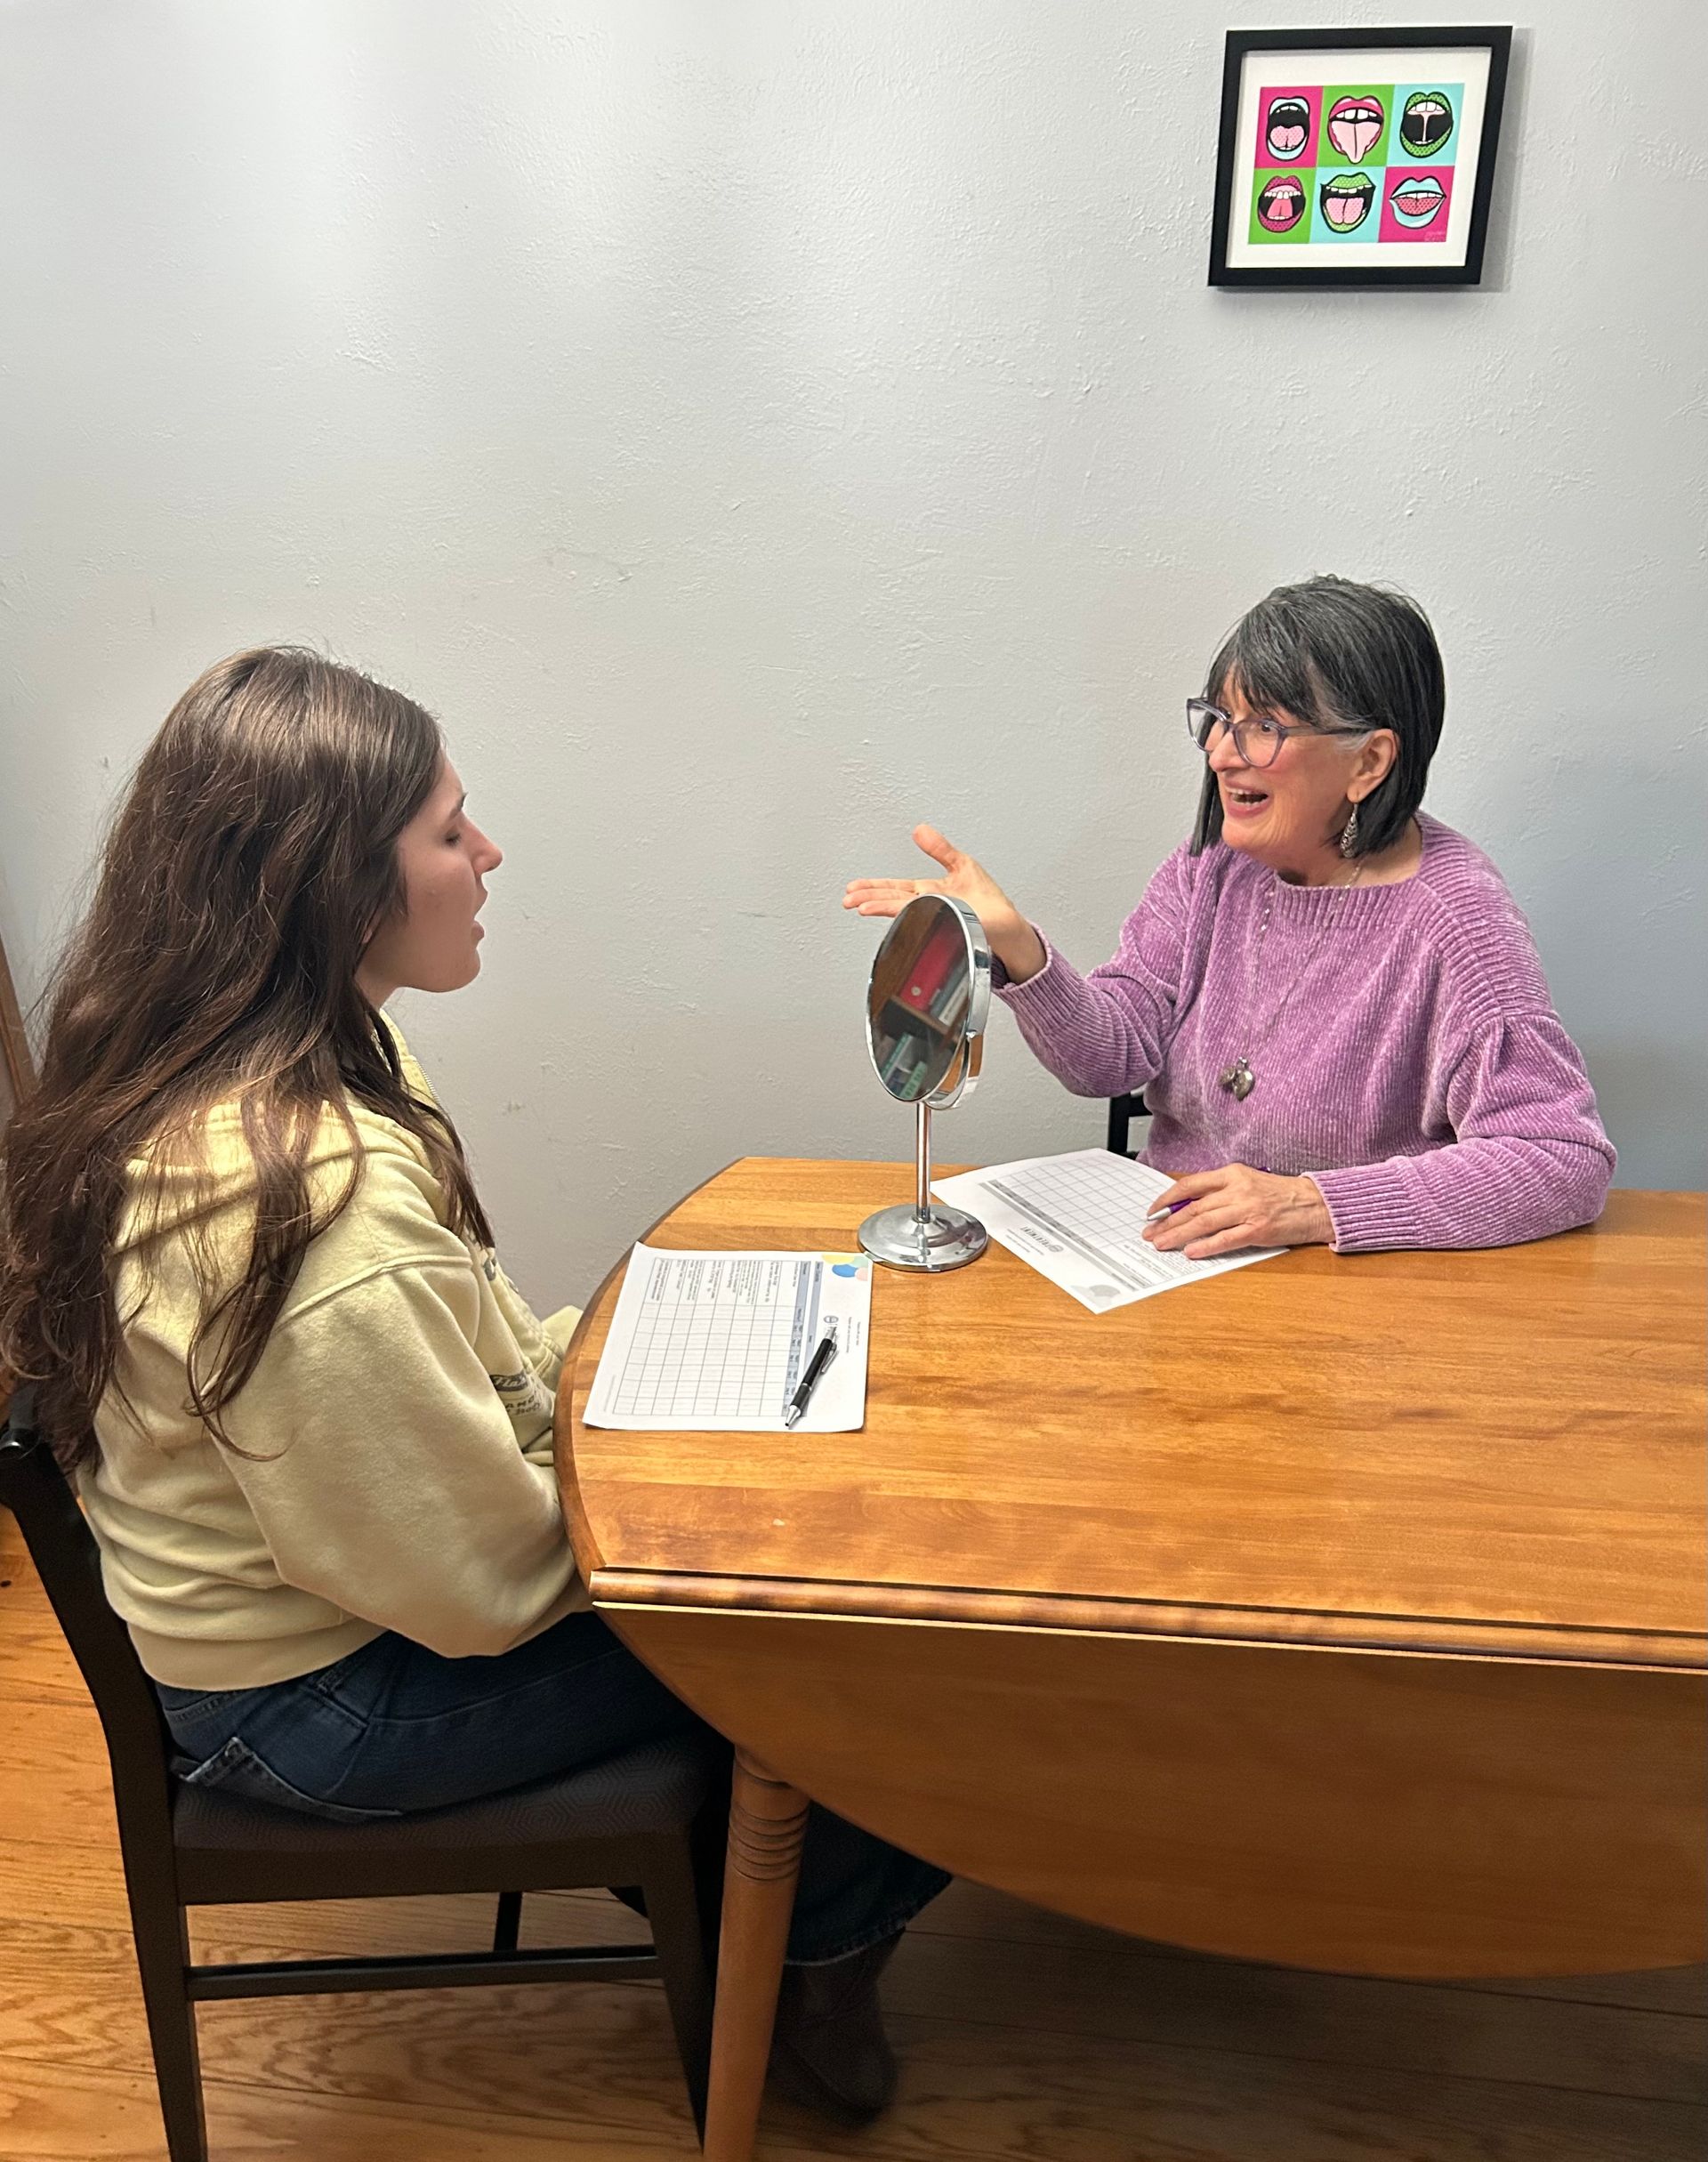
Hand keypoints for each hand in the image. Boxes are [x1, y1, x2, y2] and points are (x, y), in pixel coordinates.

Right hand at [842, 824, 1046, 982]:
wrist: (1008, 924)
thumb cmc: (988, 901)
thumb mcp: (961, 864)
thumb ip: (940, 849)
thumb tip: (920, 829)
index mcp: (928, 893)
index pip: (895, 888)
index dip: (873, 887)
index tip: (854, 888)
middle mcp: (929, 907)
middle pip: (892, 900)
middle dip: (869, 898)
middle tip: (848, 899)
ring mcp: (938, 918)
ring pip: (904, 911)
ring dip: (883, 908)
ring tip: (863, 908)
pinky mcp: (951, 926)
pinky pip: (927, 919)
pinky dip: (911, 916)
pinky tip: (897, 914)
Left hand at [1143, 1164, 1332, 1259]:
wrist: (1315, 1204)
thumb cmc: (1280, 1195)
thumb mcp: (1248, 1182)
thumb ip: (1220, 1192)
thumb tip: (1187, 1208)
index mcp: (1233, 1173)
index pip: (1190, 1184)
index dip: (1167, 1199)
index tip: (1153, 1211)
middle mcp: (1238, 1189)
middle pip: (1193, 1206)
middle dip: (1167, 1222)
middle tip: (1150, 1233)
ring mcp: (1248, 1209)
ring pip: (1204, 1222)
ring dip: (1179, 1235)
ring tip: (1162, 1244)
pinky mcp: (1259, 1229)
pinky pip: (1226, 1239)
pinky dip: (1206, 1246)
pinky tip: (1191, 1252)